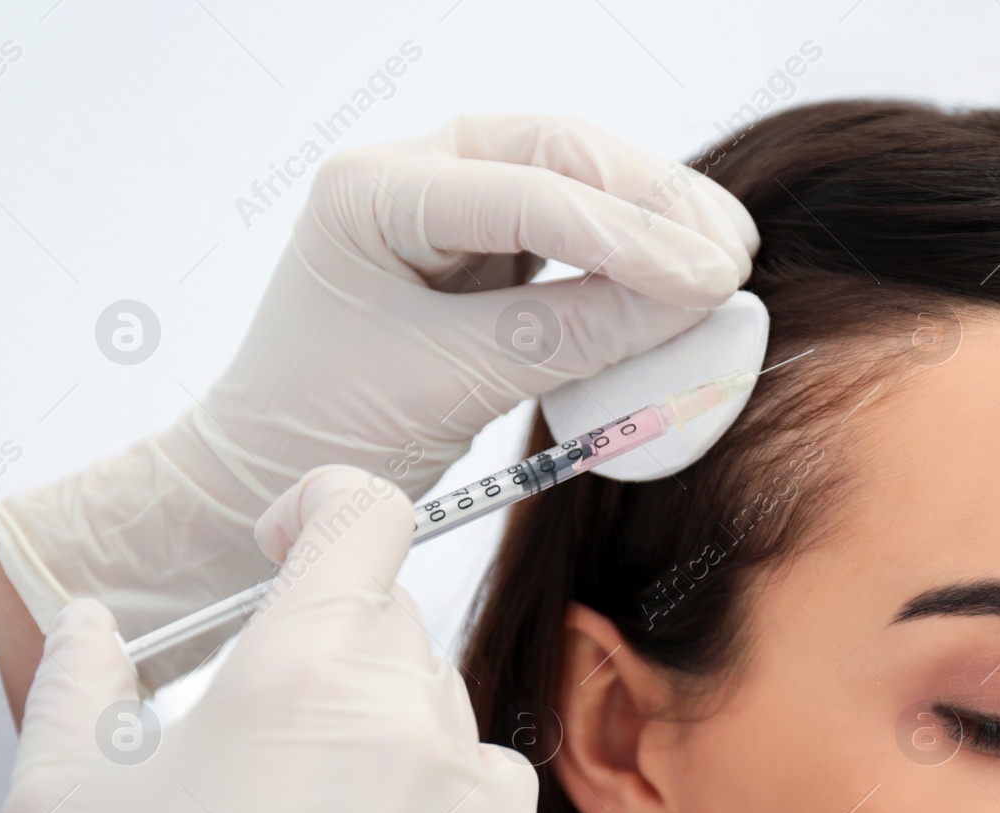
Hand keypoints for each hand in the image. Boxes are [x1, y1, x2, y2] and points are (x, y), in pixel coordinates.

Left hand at [0, 113, 756, 685]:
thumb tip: (689, 308)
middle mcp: (414, 175)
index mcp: (375, 191)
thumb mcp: (450, 385)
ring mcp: (451, 204)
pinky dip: (632, 251)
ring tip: (728, 259)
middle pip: (559, 153)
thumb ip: (569, 337)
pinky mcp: (483, 247)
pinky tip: (686, 273)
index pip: (524, 192)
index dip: (627, 236)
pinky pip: (574, 231)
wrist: (268, 471)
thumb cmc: (323, 429)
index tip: (706, 281)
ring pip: (576, 177)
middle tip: (730, 259)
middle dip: (654, 203)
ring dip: (656, 213)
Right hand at [4, 465, 537, 812]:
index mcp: (299, 672)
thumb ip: (78, 678)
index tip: (292, 538)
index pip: (364, 515)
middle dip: (324, 643)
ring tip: (304, 809)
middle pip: (385, 617)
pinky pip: (482, 773)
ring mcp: (467, 788)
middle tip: (259, 726)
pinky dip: (436, 783)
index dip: (323, 505)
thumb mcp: (63, 799)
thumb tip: (87, 623)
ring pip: (433, 696)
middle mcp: (404, 715)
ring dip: (378, 718)